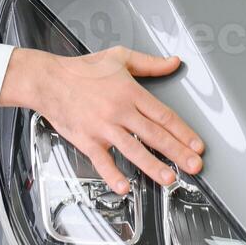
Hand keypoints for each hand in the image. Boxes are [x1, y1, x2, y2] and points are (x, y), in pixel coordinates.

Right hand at [0, 46, 204, 194]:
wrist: (49, 80)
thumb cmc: (82, 70)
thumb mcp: (120, 57)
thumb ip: (150, 63)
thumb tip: (173, 62)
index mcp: (130, 92)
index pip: (163, 115)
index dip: (183, 131)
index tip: (197, 144)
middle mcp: (118, 111)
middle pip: (154, 135)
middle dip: (177, 152)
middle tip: (194, 165)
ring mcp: (102, 127)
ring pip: (133, 149)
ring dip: (152, 166)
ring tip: (169, 178)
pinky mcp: (86, 140)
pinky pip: (102, 161)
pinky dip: (112, 175)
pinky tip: (125, 187)